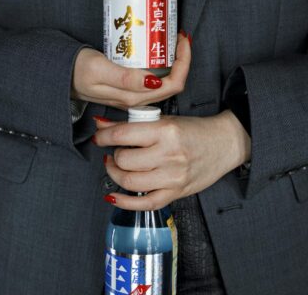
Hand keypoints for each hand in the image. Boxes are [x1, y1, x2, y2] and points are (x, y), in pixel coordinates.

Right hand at [72, 32, 190, 108]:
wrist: (59, 76)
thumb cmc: (75, 71)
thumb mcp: (99, 70)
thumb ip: (125, 78)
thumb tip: (154, 81)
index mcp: (133, 96)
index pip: (173, 85)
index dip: (183, 62)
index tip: (181, 40)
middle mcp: (135, 99)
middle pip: (172, 84)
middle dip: (181, 60)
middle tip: (177, 36)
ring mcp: (130, 95)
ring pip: (162, 83)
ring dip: (171, 62)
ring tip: (168, 40)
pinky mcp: (125, 89)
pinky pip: (150, 80)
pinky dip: (158, 64)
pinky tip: (153, 51)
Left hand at [93, 110, 250, 210]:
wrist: (224, 143)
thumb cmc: (194, 130)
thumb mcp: (163, 119)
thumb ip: (132, 123)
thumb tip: (101, 124)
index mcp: (165, 131)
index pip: (123, 135)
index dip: (104, 136)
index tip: (99, 137)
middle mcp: (169, 155)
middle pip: (124, 160)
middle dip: (112, 156)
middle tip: (114, 151)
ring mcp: (173, 177)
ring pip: (131, 182)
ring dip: (116, 174)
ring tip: (116, 166)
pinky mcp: (176, 193)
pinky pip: (146, 203)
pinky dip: (125, 202)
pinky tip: (114, 196)